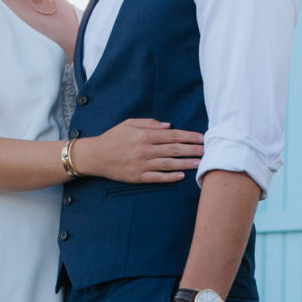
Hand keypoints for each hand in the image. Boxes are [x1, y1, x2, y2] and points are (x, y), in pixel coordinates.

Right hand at [77, 119, 203, 184]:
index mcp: (144, 135)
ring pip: (169, 164)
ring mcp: (141, 164)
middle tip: (207, 151)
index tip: (202, 138)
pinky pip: (157, 177)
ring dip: (186, 164)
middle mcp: (145, 150)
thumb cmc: (113, 137)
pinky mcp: (137, 177)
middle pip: (174, 149)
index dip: (189, 136)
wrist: (95, 156)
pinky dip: (170, 177)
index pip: (172, 135)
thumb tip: (169, 126)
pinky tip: (181, 176)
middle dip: (192, 150)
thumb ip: (149, 123)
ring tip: (199, 163)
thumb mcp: (129, 124)